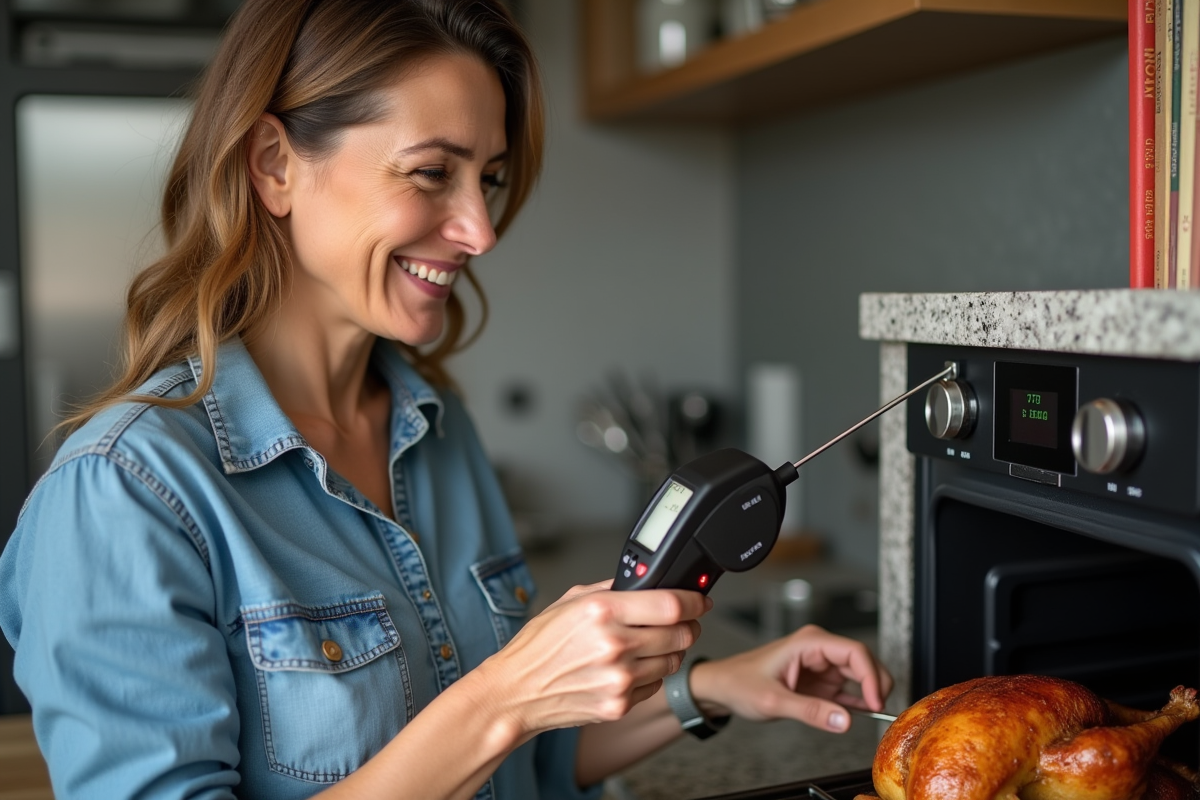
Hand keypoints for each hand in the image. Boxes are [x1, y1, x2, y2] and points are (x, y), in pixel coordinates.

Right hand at [474, 580, 709, 738]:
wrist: (516, 692)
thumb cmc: (539, 646)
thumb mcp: (570, 601)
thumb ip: (611, 589)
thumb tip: (645, 583)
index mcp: (602, 611)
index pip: (671, 604)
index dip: (695, 600)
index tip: (700, 599)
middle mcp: (614, 645)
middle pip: (680, 634)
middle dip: (690, 625)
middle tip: (686, 622)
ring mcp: (618, 679)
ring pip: (673, 661)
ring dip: (673, 651)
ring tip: (654, 645)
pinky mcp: (619, 705)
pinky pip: (654, 685)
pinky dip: (651, 675)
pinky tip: (632, 667)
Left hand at [690, 624, 892, 733]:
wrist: (722, 687)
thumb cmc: (739, 683)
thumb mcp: (773, 701)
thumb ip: (810, 711)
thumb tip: (844, 720)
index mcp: (808, 643)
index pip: (855, 652)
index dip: (872, 675)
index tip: (875, 701)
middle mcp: (818, 649)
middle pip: (863, 661)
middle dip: (876, 684)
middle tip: (880, 710)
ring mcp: (821, 665)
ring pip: (860, 674)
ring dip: (870, 693)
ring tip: (874, 714)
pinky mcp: (821, 681)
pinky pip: (849, 689)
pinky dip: (859, 701)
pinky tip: (862, 714)